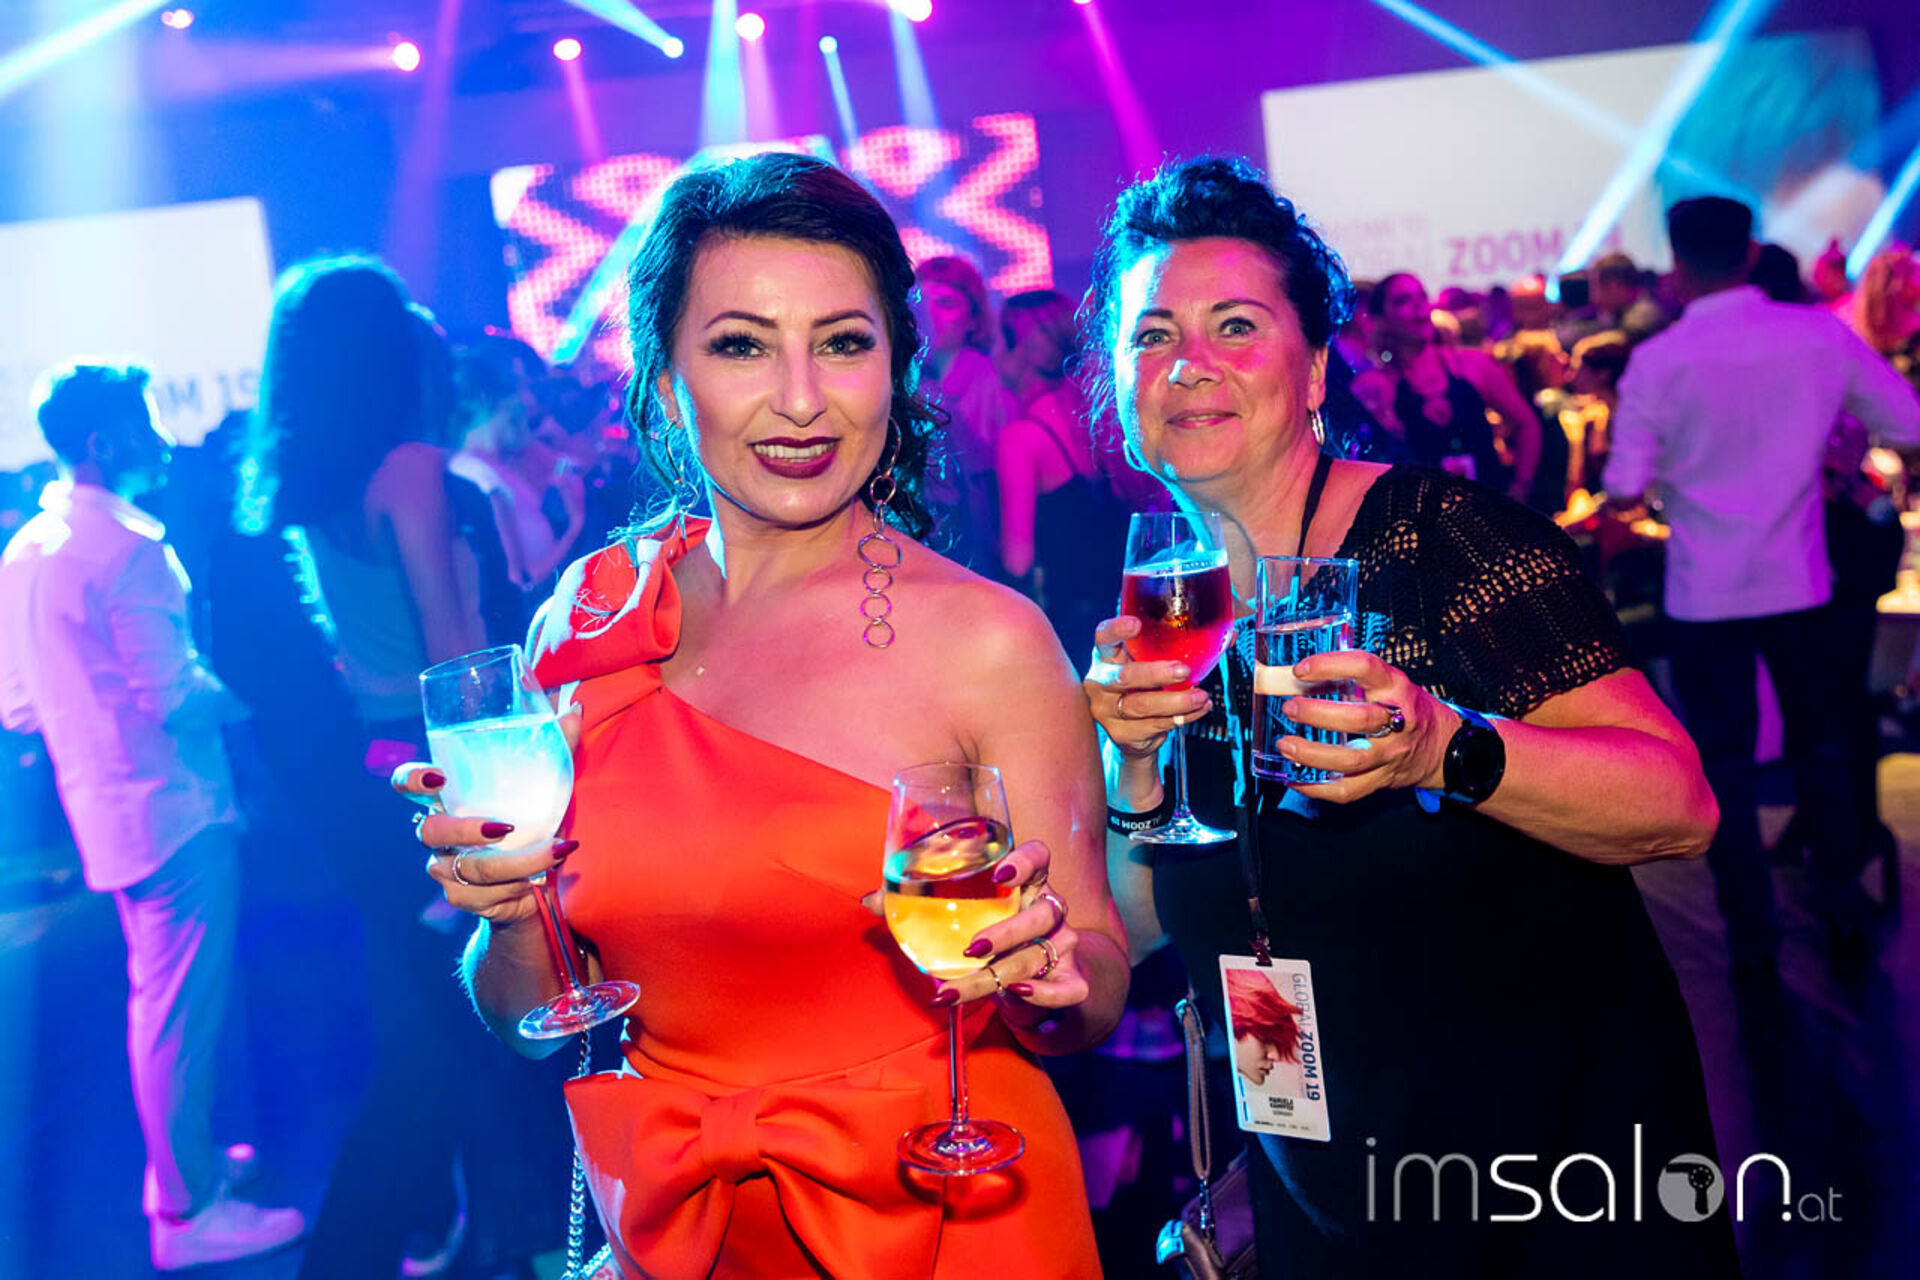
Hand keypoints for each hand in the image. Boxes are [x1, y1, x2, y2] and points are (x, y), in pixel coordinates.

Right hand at [395, 709, 581, 924]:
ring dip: (515, 862)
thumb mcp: (547, 785)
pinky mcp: (460, 896)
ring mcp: (445, 867)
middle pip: (430, 831)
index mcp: (448, 797)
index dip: (413, 779)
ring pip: (467, 868)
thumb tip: (574, 709)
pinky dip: (517, 886)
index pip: (407, 783)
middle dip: (466, 830)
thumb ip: (557, 748)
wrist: (537, 882)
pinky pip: (482, 895)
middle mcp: (438, 832)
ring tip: (553, 851)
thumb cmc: (534, 821)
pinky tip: (539, 880)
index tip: (439, 777)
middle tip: (504, 828)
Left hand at [932, 839, 1086, 1025]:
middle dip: (1006, 932)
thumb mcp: (960, 917)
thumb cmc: (990, 937)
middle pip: (1041, 914)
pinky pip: (1066, 989)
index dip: (1025, 861)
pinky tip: (1017, 993)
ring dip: (997, 975)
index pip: (1039, 857)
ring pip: (1037, 956)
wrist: (1028, 983)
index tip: (1001, 873)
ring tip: (958, 989)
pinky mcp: (1071, 980)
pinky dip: (1044, 993)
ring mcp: (1064, 945)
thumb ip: (916, 905)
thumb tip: (871, 900)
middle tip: (972, 948)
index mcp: (1027, 884)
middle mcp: (1049, 910)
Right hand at [1083, 615, 1211, 763]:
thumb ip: (1182, 648)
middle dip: (1155, 673)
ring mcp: (1106, 710)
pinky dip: (1181, 718)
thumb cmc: (1145, 686)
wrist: (1132, 732)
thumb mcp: (1154, 663)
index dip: (1116, 630)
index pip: (1103, 637)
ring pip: (1142, 705)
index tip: (1136, 624)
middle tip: (1183, 670)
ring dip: (1176, 701)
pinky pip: (1153, 725)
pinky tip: (1198, 710)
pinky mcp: (1120, 733)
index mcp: (1106, 656)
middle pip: (1124, 676)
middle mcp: (1099, 682)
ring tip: (1201, 696)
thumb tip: (1227, 637)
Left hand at [1276, 650, 1458, 804]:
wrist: (1446, 746)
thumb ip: (1355, 677)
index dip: (1331, 665)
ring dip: (1312, 754)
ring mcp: (1390, 754)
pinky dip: (1317, 788)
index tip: (1302, 669)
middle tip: (1290, 708)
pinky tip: (1295, 778)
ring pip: (1351, 759)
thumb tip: (1301, 672)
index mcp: (1396, 688)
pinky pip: (1348, 790)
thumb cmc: (1412, 709)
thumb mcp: (1392, 682)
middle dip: (1318, 714)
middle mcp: (1396, 721)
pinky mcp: (1382, 779)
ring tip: (1286, 744)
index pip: (1365, 667)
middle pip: (1359, 719)